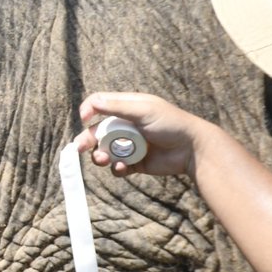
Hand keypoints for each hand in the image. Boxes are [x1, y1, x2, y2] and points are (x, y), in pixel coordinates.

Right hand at [74, 91, 213, 177]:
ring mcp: (130, 145)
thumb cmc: (171, 123)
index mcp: (128, 108)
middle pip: (98, 132)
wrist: (192, 149)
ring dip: (100, 156)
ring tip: (103, 159)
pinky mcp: (135, 163)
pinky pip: (118, 167)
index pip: (100, 104)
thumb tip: (92, 103)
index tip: (84, 118)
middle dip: (87, 139)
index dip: (89, 110)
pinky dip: (117, 168)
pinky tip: (124, 167)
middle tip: (79, 148)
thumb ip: (117, 107)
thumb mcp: (143, 110)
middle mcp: (126, 126)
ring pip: (105, 151)